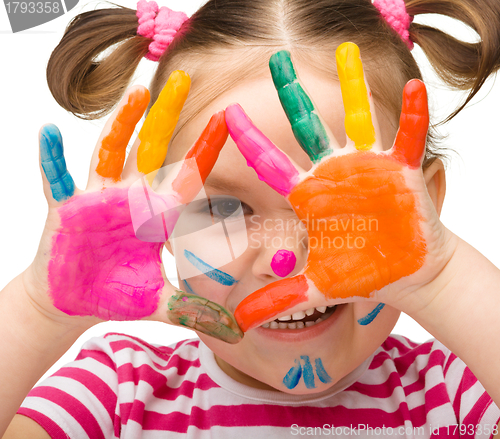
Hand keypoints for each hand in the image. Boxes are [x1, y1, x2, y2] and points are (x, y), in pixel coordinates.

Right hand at [24, 72, 242, 342]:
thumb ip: (192, 309)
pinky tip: (48, 134)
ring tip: (135, 94)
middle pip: (151, 150)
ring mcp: (96, 199)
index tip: (226, 121)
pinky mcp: (66, 209)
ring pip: (111, 154)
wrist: (73, 301)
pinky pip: (57, 179)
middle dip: (165, 117)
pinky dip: (52, 159)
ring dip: (121, 125)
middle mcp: (129, 199)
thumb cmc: (115, 295)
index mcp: (154, 216)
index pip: (185, 177)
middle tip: (182, 77)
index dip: (204, 150)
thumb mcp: (157, 301)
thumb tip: (232, 326)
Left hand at [225, 43, 456, 331]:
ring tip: (345, 49)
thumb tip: (238, 323)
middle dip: (292, 94)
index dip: (248, 140)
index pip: (270, 163)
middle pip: (307, 126)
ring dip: (352, 85)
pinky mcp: (403, 172)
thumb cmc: (359, 273)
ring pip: (358, 118)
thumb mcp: (314, 285)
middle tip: (276, 60)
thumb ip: (276, 298)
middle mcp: (334, 173)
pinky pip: (409, 138)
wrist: (403, 274)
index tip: (225, 114)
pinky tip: (414, 88)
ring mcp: (369, 168)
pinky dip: (412, 116)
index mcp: (307, 195)